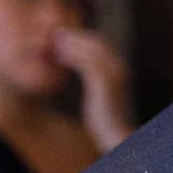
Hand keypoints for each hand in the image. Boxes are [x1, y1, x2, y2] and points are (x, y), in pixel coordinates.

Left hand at [53, 27, 133, 150]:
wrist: (114, 136)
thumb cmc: (105, 120)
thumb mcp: (101, 96)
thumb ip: (97, 83)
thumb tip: (87, 77)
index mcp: (118, 69)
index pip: (99, 45)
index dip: (80, 40)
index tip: (61, 40)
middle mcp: (118, 67)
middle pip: (95, 42)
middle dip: (74, 37)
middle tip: (54, 36)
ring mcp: (113, 73)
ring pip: (90, 48)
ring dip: (71, 43)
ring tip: (53, 44)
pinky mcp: (104, 81)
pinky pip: (86, 61)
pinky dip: (71, 55)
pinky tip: (58, 57)